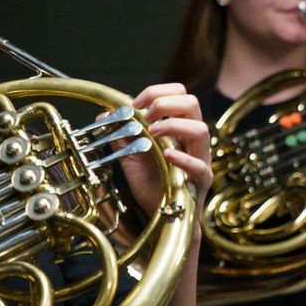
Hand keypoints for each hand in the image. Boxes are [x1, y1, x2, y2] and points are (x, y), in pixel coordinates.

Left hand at [115, 83, 212, 220]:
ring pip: (201, 130)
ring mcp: (200, 158)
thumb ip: (120, 134)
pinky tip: (166, 155)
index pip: (179, 95)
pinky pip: (200, 166)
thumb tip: (105, 115)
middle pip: (192, 103)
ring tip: (152, 132)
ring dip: (173, 125)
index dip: (157, 92)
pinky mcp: (201, 181)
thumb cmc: (149, 182)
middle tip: (145, 116)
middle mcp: (191, 139)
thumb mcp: (129, 154)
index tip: (136, 104)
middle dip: (166, 103)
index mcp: (178, 126)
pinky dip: (183, 158)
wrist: (158, 213)